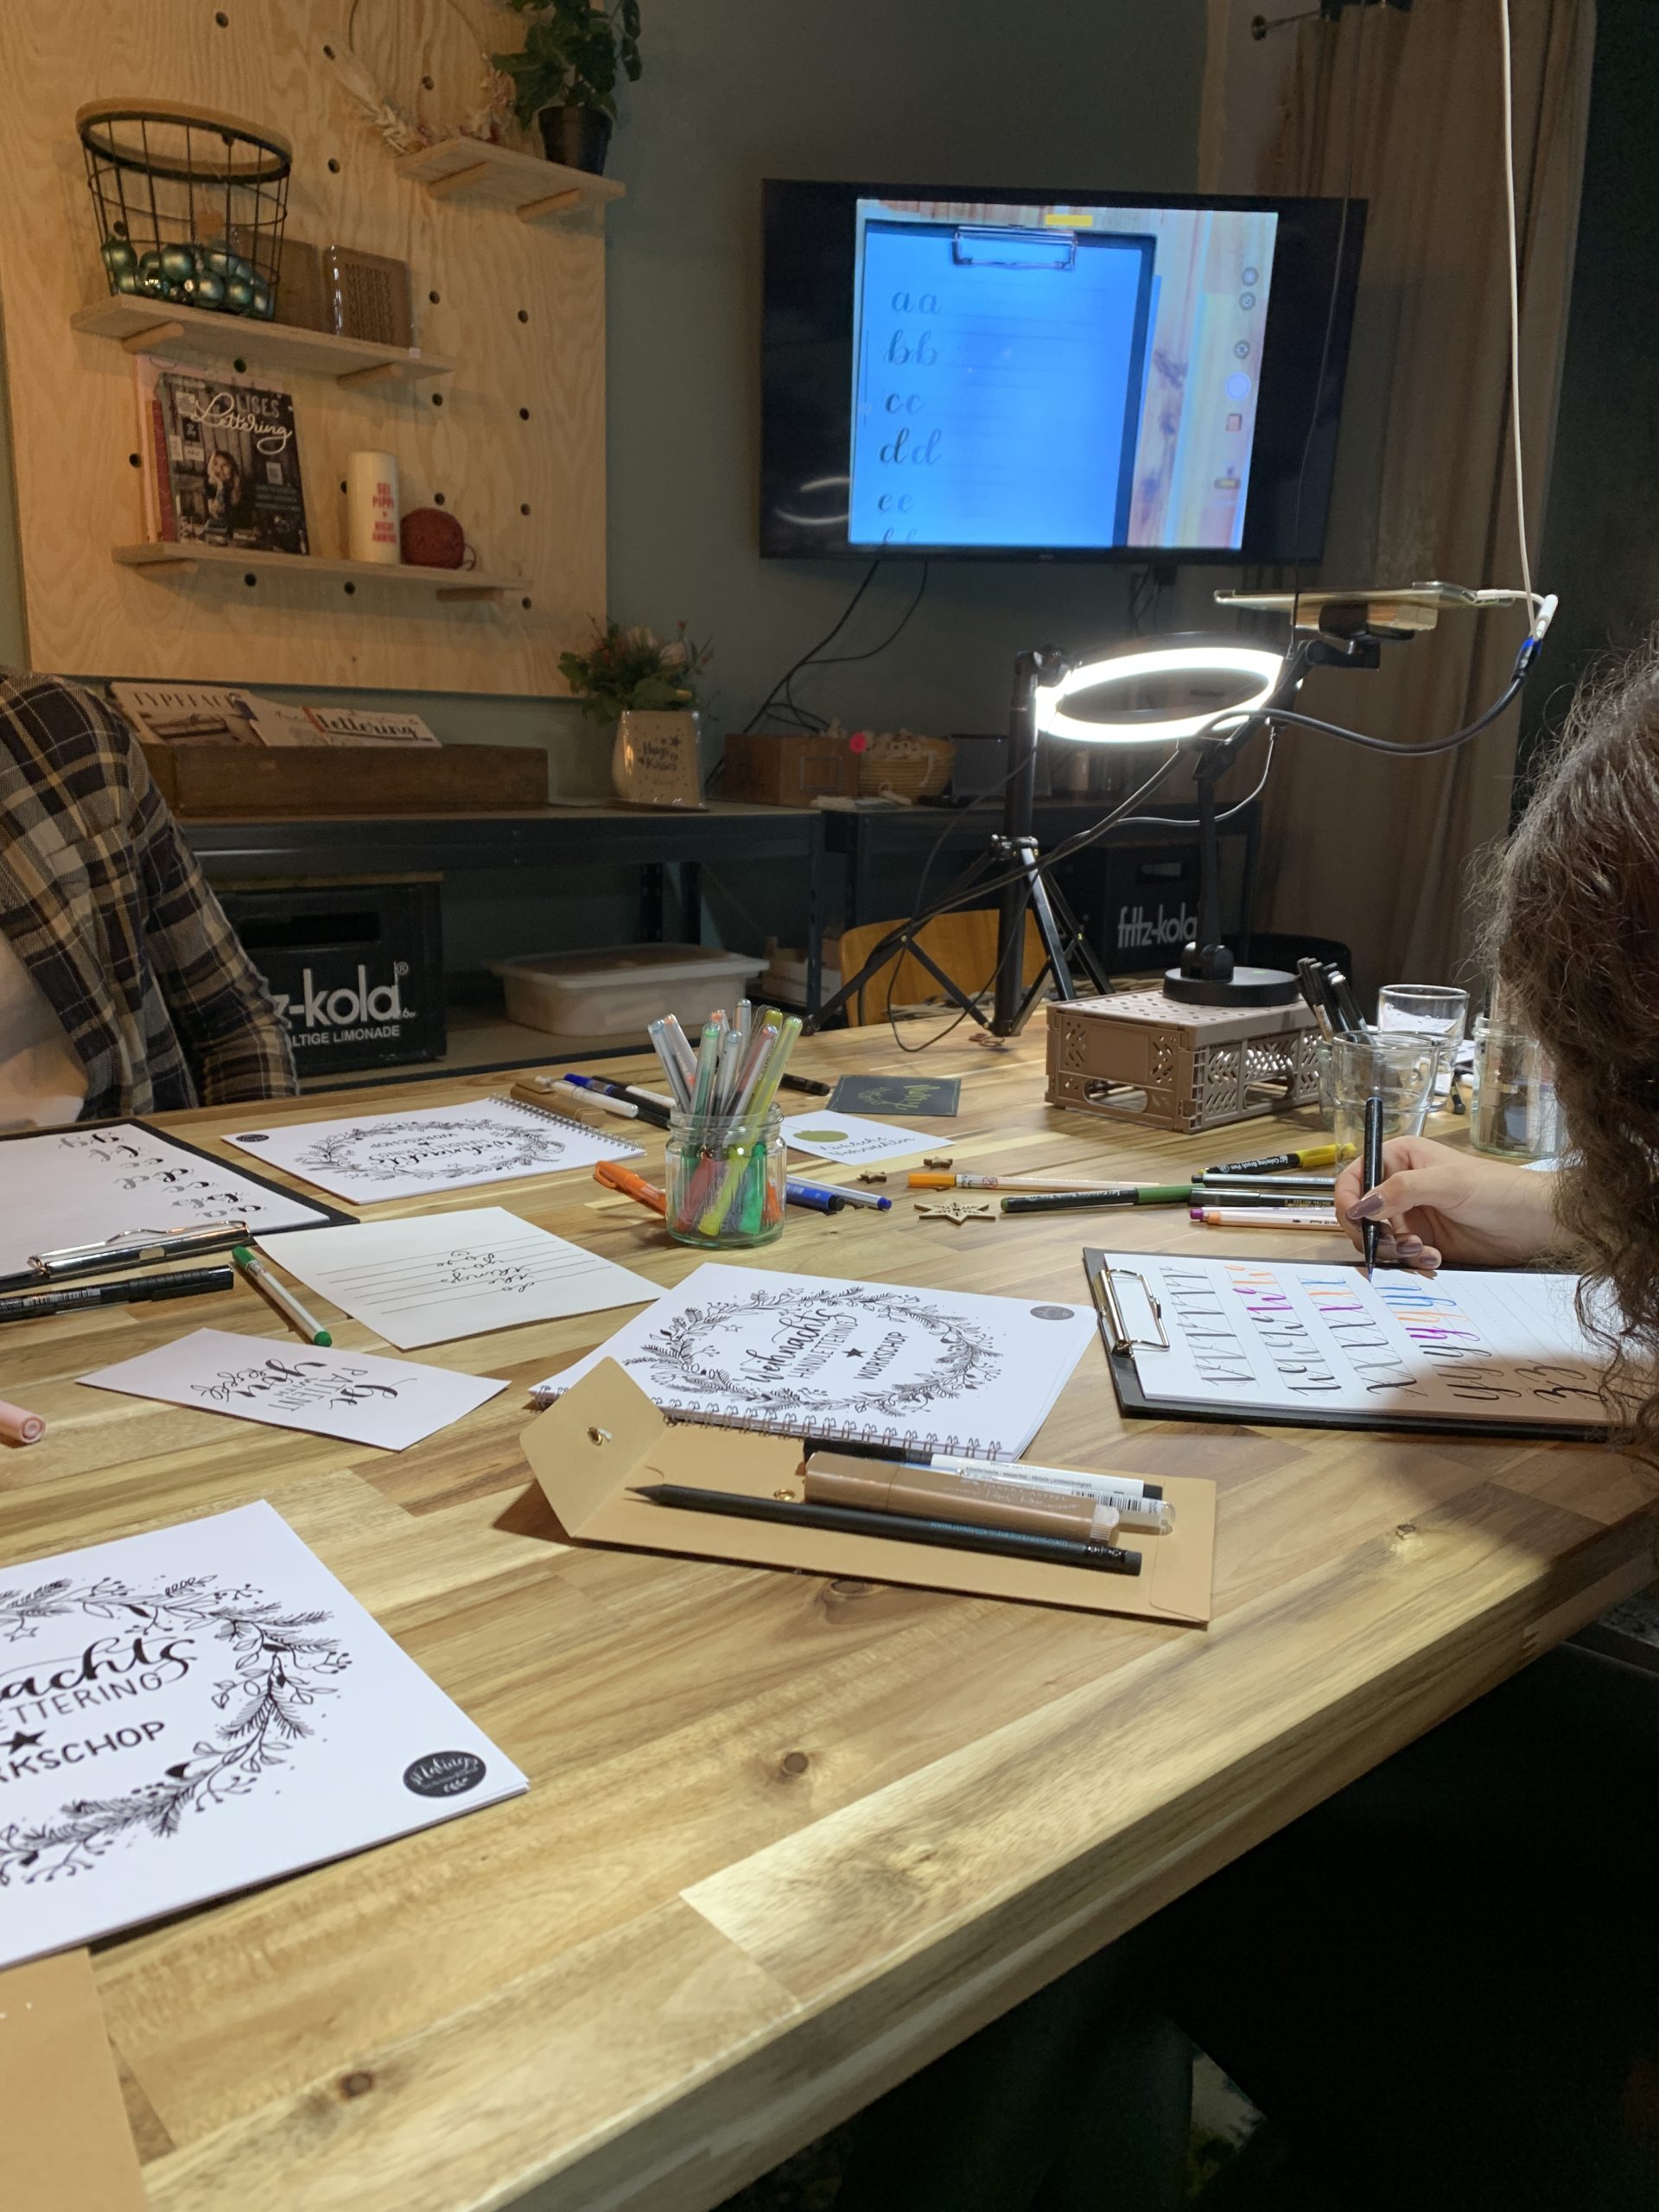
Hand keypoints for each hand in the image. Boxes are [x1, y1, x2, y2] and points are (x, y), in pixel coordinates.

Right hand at [1335, 1136, 1558, 1272]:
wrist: (1534, 1223)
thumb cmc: (1497, 1189)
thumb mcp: (1447, 1183)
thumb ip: (1401, 1191)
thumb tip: (1362, 1207)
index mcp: (1400, 1158)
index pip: (1355, 1175)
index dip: (1348, 1198)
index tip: (1356, 1220)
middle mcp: (1400, 1186)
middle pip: (1360, 1213)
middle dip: (1374, 1233)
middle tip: (1397, 1242)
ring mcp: (1410, 1216)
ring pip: (1377, 1240)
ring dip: (1395, 1250)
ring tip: (1424, 1250)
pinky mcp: (1423, 1242)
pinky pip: (1400, 1257)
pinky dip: (1412, 1262)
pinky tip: (1434, 1258)